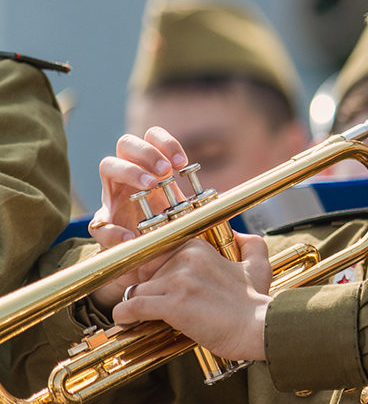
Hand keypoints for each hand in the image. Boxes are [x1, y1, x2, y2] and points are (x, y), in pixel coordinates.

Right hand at [87, 127, 190, 309]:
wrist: (152, 266)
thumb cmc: (173, 231)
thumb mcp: (190, 215)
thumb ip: (202, 206)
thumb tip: (232, 207)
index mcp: (152, 170)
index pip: (151, 138)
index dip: (165, 143)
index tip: (182, 163)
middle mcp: (129, 178)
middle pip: (127, 143)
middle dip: (148, 152)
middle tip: (166, 171)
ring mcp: (113, 198)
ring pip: (108, 166)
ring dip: (130, 171)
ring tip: (152, 185)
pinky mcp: (104, 226)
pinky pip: (98, 224)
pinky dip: (113, 230)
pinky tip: (131, 237)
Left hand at [111, 233, 272, 361]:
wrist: (260, 328)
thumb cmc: (257, 303)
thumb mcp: (260, 267)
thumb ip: (251, 245)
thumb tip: (239, 235)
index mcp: (199, 248)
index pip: (159, 255)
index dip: (157, 274)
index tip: (160, 289)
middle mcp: (185, 259)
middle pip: (145, 273)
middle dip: (146, 290)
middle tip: (152, 306)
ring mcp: (178, 281)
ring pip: (136, 290)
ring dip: (135, 304)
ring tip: (137, 318)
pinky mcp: (172, 304)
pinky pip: (132, 307)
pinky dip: (124, 316)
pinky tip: (127, 322)